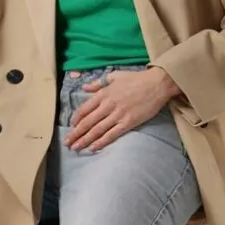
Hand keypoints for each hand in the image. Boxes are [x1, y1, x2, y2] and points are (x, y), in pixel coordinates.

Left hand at [64, 67, 179, 152]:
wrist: (157, 84)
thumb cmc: (136, 79)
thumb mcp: (115, 76)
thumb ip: (98, 83)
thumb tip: (85, 87)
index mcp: (104, 93)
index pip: (84, 109)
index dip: (76, 119)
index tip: (71, 126)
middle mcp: (108, 105)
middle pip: (87, 122)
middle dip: (75, 134)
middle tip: (67, 143)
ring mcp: (118, 115)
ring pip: (97, 130)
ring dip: (85, 140)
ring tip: (75, 148)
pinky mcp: (128, 122)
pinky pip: (111, 134)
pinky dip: (101, 142)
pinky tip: (93, 148)